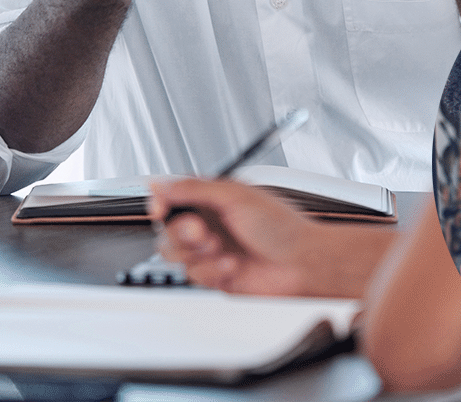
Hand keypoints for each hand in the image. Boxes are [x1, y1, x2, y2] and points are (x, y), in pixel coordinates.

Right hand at [149, 178, 328, 296]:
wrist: (300, 263)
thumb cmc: (281, 226)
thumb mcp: (235, 196)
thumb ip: (194, 189)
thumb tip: (160, 183)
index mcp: (214, 197)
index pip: (174, 196)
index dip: (161, 202)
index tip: (160, 209)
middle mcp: (210, 222)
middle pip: (168, 228)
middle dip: (182, 232)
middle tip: (202, 232)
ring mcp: (211, 250)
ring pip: (176, 254)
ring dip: (198, 253)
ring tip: (221, 248)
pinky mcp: (214, 275)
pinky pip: (193, 275)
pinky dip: (212, 270)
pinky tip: (233, 264)